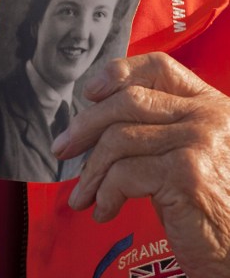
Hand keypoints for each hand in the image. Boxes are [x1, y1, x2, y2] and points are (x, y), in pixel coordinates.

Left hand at [52, 52, 229, 277]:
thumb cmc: (220, 211)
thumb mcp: (199, 157)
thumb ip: (163, 132)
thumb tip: (96, 126)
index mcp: (211, 105)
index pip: (158, 66)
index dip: (117, 72)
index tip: (89, 93)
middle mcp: (208, 116)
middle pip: (128, 100)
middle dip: (86, 124)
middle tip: (63, 148)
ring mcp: (198, 143)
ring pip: (119, 138)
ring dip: (90, 170)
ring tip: (82, 195)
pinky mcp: (186, 175)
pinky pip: (124, 174)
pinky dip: (105, 194)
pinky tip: (104, 212)